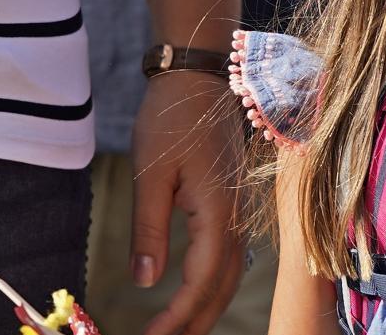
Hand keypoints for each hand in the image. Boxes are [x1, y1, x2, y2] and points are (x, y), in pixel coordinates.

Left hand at [131, 69, 245, 334]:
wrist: (201, 76)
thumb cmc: (171, 119)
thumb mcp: (150, 174)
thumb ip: (150, 231)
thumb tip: (146, 282)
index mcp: (217, 214)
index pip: (201, 283)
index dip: (177, 316)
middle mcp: (236, 218)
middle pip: (223, 286)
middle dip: (195, 321)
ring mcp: (239, 209)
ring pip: (231, 273)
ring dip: (206, 305)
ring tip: (177, 327)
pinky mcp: (234, 201)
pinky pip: (230, 255)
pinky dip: (213, 282)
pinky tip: (193, 288)